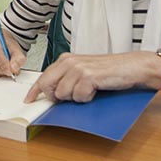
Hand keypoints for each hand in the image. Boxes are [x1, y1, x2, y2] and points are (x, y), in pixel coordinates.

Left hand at [25, 51, 158, 102]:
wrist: (132, 67)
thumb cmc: (109, 71)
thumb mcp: (83, 71)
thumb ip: (67, 78)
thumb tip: (52, 94)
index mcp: (65, 59)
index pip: (43, 77)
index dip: (35, 91)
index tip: (29, 100)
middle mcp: (68, 62)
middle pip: (48, 87)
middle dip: (57, 97)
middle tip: (73, 96)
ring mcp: (78, 68)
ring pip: (63, 94)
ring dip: (76, 98)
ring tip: (89, 90)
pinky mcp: (88, 76)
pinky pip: (78, 97)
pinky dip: (87, 98)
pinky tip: (96, 90)